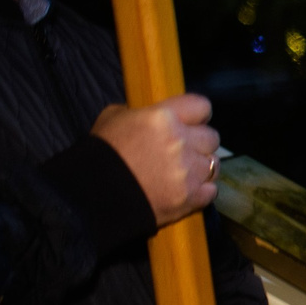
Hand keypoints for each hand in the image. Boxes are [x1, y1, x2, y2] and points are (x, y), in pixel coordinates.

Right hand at [94, 95, 219, 226]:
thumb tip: (152, 114)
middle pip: (211, 137)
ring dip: (201, 166)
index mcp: (163, 118)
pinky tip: (185, 188)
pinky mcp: (190, 198)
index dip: (197, 114)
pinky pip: (211, 190)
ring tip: (183, 171)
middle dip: (199, 142)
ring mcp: (188, 172)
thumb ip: (140, 112)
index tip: (191, 121)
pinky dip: (201, 190)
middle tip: (183, 149)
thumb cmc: (99, 153)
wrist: (91, 195)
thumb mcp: (113, 118)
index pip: (201, 106)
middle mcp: (181, 142)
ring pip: (214, 164)